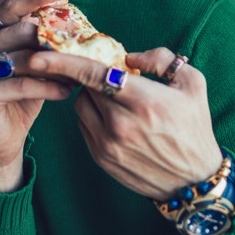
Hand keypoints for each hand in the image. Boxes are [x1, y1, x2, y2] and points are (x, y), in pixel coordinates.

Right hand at [0, 0, 71, 190]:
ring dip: (56, 66)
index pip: (10, 8)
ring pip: (24, 58)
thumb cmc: (20, 99)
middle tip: (81, 46)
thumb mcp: (32, 67)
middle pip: (19, 30)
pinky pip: (21, 85)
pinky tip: (66, 93)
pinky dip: (48, 87)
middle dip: (53, 38)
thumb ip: (41, 44)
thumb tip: (73, 21)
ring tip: (80, 74)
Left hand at [27, 48, 222, 199]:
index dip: (63, 62)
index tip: (39, 54)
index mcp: (143, 101)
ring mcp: (108, 144)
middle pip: (85, 88)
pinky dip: (94, 117)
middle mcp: (120, 124)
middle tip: (112, 76)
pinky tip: (116, 119)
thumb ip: (160, 60)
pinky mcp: (101, 159)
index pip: (93, 74)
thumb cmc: (195, 127)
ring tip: (117, 100)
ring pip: (81, 107)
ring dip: (92, 97)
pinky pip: (85, 127)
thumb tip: (129, 57)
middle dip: (93, 77)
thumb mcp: (192, 84)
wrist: (194, 180)